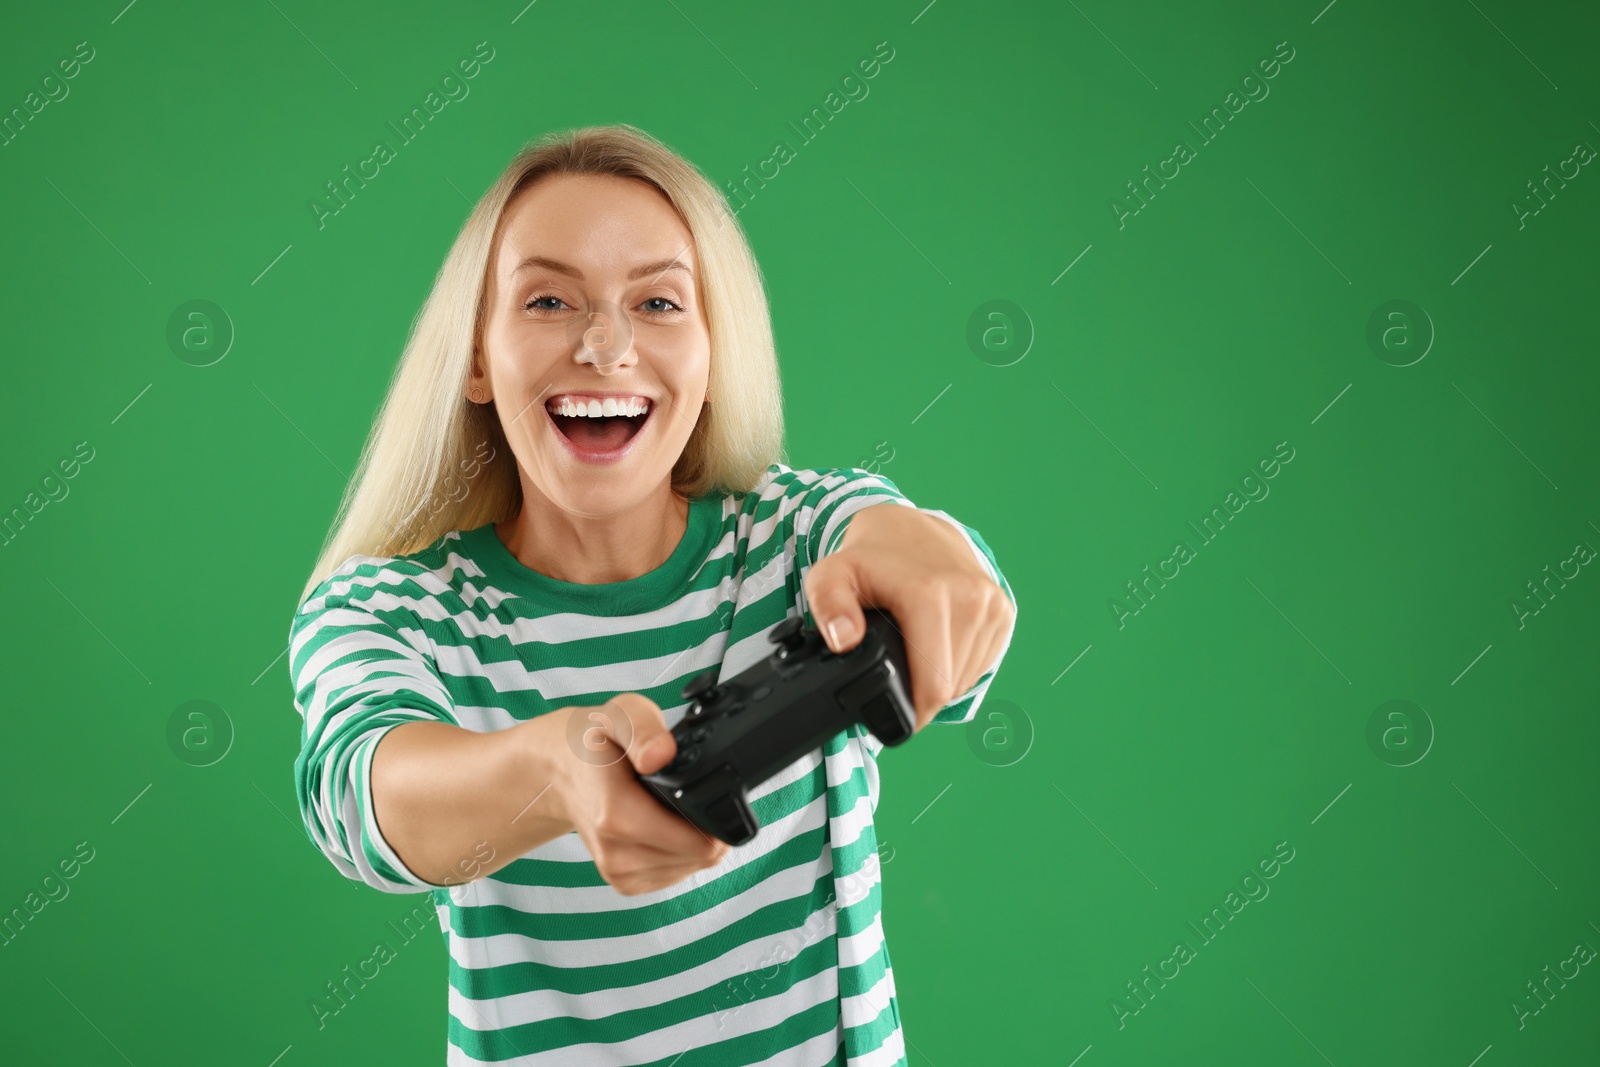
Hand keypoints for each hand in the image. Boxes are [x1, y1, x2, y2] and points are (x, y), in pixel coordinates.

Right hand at [539, 693, 728, 894]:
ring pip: (692, 868)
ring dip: (694, 839)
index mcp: (617, 816)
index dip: (719, 818)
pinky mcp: (625, 882)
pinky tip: (663, 822)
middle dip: (709, 826)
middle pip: (702, 857)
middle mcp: (616, 854)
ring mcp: (619, 873)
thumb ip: (643, 730)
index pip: (699, 843)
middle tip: (690, 790)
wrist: (558, 772)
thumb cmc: (593, 742)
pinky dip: (680, 851)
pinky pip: (676, 873)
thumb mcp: (619, 714)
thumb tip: (661, 756)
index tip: (713, 790)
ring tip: (670, 804)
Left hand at [803, 504, 1012, 730]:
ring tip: (915, 659)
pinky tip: (938, 649)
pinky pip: (984, 662)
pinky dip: (960, 667)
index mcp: (929, 595)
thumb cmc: (870, 558)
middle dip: (924, 696)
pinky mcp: (1002, 610)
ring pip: (968, 677)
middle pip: (951, 686)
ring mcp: (991, 604)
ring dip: (943, 682)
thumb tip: (844, 641)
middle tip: (898, 679)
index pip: (934, 685)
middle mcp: (969, 598)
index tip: (896, 715)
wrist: (912, 529)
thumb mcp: (831, 574)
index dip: (913, 712)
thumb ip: (827, 606)